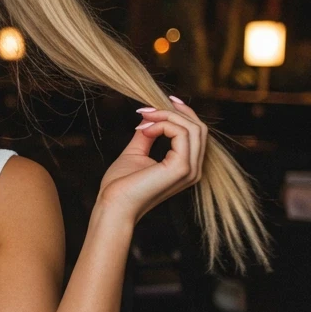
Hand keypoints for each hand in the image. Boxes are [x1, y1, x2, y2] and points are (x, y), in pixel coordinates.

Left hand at [96, 96, 208, 224]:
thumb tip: (150, 115)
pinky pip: (182, 133)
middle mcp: (193, 169)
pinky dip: (163, 124)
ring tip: (144, 118)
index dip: (179, 114)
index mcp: (185, 166)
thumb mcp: (136, 153)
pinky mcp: (182, 167)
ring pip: (193, 127)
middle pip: (198, 127)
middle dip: (174, 111)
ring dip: (167, 116)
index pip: (195, 133)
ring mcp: (190, 169)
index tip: (152, 107)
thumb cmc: (120, 185)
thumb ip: (147, 135)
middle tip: (147, 109)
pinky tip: (145, 130)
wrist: (112, 204)